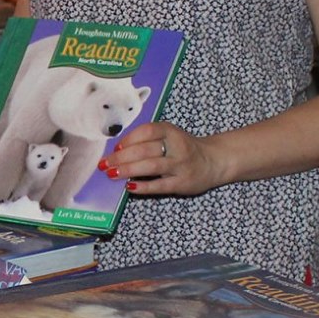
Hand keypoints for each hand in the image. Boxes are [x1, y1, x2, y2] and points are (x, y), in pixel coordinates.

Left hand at [102, 122, 222, 196]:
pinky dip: (143, 186)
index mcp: (171, 131)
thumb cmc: (183, 148)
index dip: (129, 138)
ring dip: (128, 170)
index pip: (147, 131)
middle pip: (145, 150)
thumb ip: (147, 141)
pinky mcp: (182, 183)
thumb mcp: (169, 136)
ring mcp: (180, 165)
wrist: (213, 161)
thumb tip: (117, 152)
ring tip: (111, 174)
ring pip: (150, 166)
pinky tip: (129, 186)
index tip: (115, 147)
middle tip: (104, 164)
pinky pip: (159, 185)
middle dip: (121, 157)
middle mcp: (177, 146)